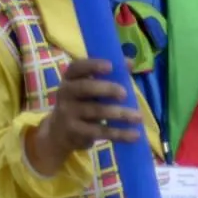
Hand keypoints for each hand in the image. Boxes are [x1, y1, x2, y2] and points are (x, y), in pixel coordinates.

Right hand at [26, 57, 144, 173]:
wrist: (59, 133)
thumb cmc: (81, 103)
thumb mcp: (91, 88)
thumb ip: (110, 75)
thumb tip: (130, 62)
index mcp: (70, 78)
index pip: (77, 67)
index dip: (93, 65)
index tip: (110, 66)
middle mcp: (65, 93)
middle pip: (84, 88)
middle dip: (106, 89)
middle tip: (125, 93)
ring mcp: (68, 113)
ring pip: (95, 111)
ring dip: (119, 114)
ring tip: (138, 117)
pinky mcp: (75, 132)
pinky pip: (99, 131)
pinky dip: (119, 134)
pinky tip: (134, 135)